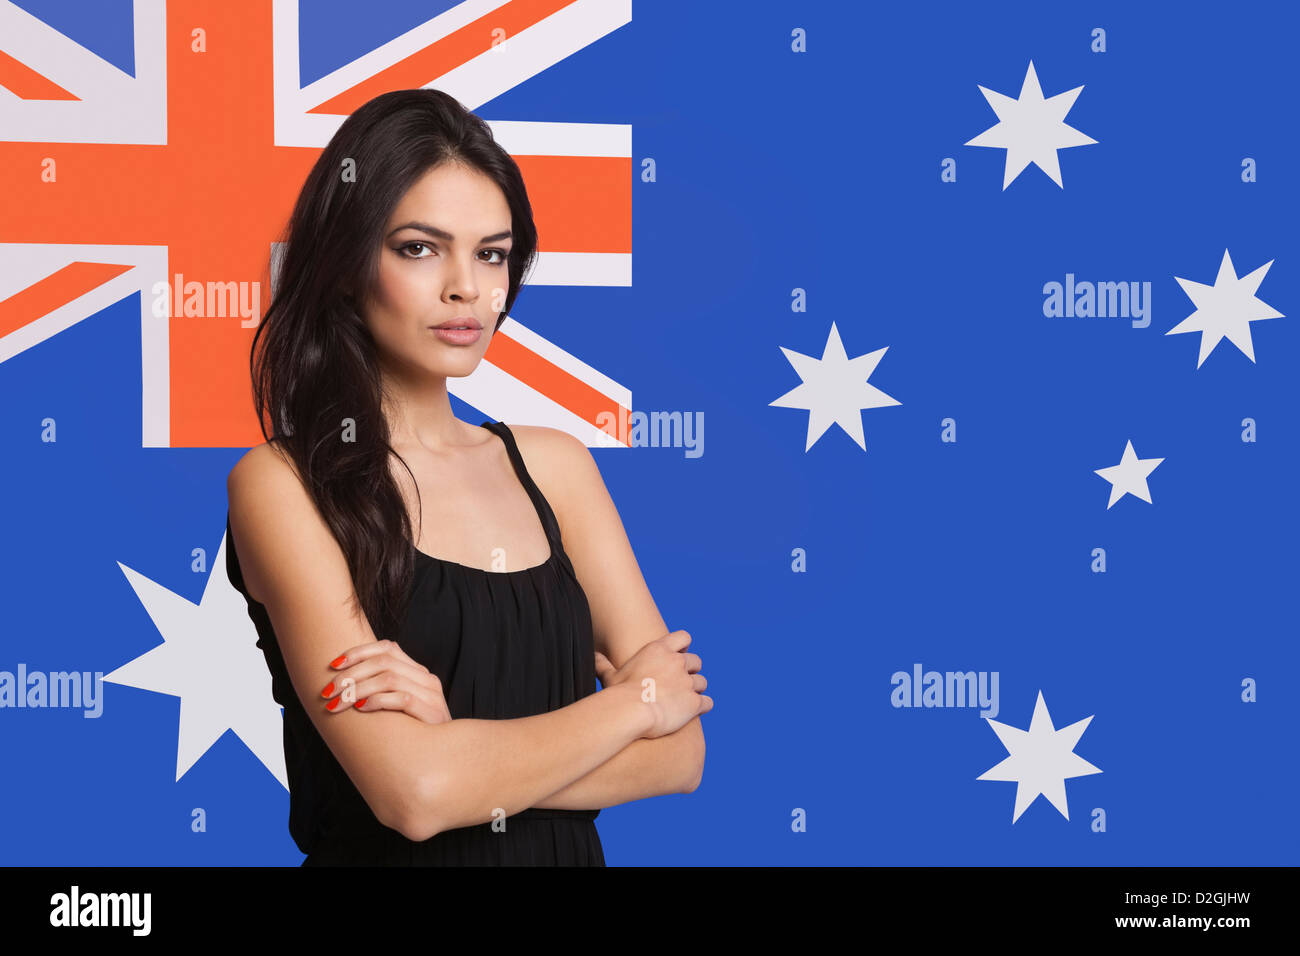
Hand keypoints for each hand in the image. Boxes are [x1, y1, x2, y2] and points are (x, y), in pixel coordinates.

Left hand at [321, 639, 450, 724]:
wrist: (441, 756)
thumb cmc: (411, 731)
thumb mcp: (397, 704)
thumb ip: (381, 688)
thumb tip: (342, 681)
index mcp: (417, 670)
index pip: (388, 647)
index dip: (358, 652)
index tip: (332, 665)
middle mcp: (425, 677)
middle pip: (384, 662)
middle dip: (351, 675)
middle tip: (327, 692)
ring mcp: (431, 694)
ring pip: (389, 679)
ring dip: (357, 690)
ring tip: (338, 704)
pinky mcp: (432, 712)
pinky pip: (402, 699)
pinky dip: (377, 700)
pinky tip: (361, 709)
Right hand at [598, 630, 710, 737]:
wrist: (630, 711)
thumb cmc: (618, 694)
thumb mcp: (609, 676)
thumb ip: (603, 664)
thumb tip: (593, 656)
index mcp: (659, 650)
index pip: (684, 637)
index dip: (684, 647)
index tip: (679, 656)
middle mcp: (677, 662)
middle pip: (696, 661)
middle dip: (692, 671)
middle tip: (682, 683)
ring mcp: (687, 682)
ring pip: (703, 682)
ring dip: (696, 690)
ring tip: (686, 700)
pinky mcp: (694, 701)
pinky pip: (707, 702)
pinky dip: (703, 707)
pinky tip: (695, 712)